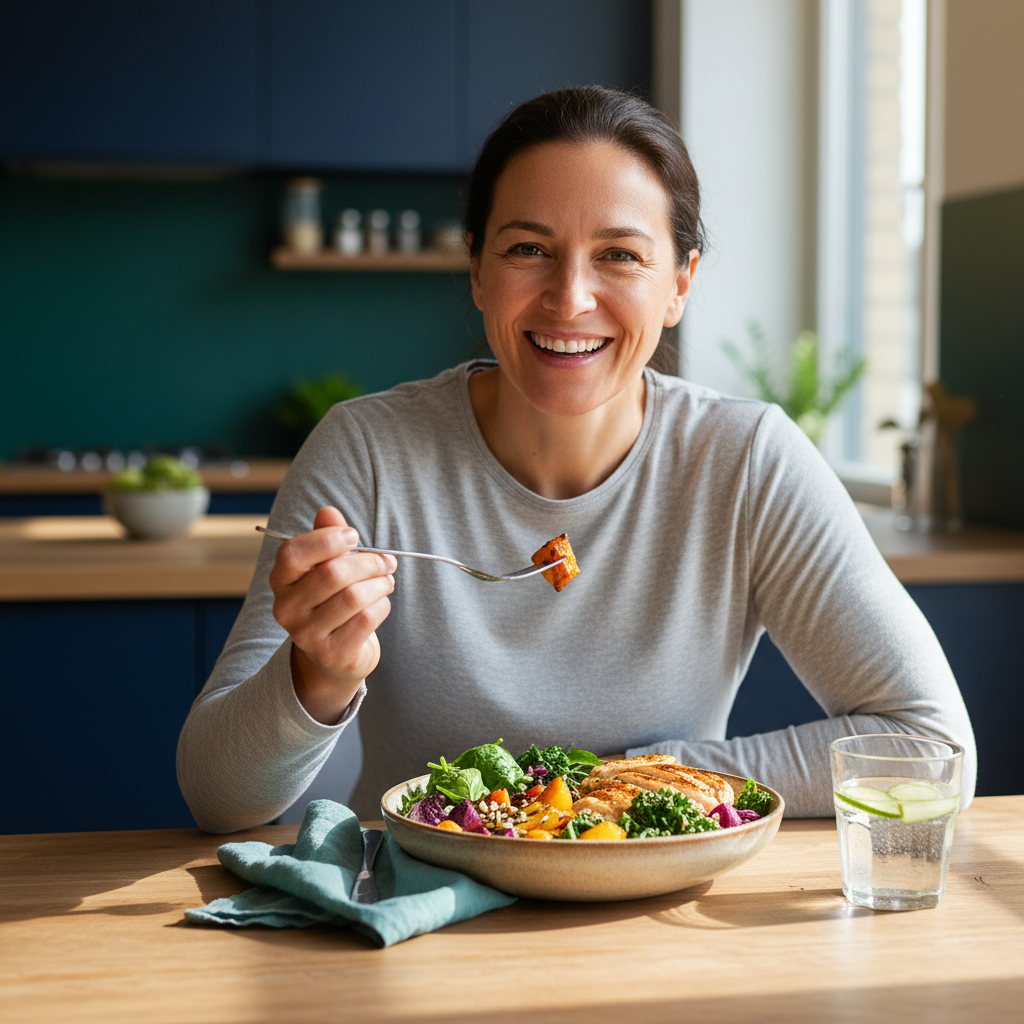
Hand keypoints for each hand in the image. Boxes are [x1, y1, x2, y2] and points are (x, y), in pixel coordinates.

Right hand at [269, 506, 396, 723]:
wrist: (336, 655)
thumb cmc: (333, 600)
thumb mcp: (328, 566)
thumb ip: (327, 538)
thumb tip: (328, 511)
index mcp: (281, 581)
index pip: (293, 554)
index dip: (327, 539)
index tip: (354, 536)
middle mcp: (287, 609)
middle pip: (332, 574)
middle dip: (369, 562)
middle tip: (387, 561)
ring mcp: (307, 635)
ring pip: (354, 597)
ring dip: (380, 584)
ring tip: (387, 582)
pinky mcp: (332, 654)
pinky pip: (366, 619)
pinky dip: (382, 605)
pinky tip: (381, 604)